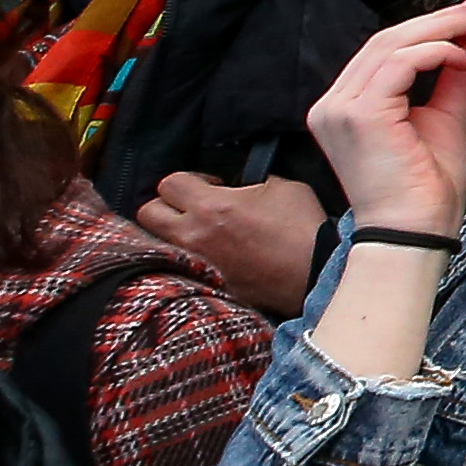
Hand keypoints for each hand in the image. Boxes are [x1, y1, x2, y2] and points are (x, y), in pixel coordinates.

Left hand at [133, 173, 327, 316]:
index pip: (169, 182)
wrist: (317, 275)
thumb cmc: (303, 228)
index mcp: (211, 206)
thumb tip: (240, 185)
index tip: (213, 187)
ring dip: (174, 233)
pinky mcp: (207, 286)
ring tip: (201, 234)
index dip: (191, 180)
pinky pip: (182, 268)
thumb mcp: (284, 187)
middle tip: (194, 209)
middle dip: (168, 205)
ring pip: (157, 242)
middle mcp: (193, 235)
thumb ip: (252, 181)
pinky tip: (216, 258)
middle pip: (148, 212)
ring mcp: (197, 265)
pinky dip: (192, 260)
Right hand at [305, 0, 465, 242]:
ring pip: (392, 45)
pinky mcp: (359, 114)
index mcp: (346, 106)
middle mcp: (333, 104)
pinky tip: (464, 57)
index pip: (385, 50)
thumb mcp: (444, 121)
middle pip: (386, 40)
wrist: (416, 233)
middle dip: (440, 20)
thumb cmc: (426, 189)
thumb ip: (452, 81)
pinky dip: (436, 53)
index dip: (431, 28)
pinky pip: (400, 64)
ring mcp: (340, 108)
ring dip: (443, 30)